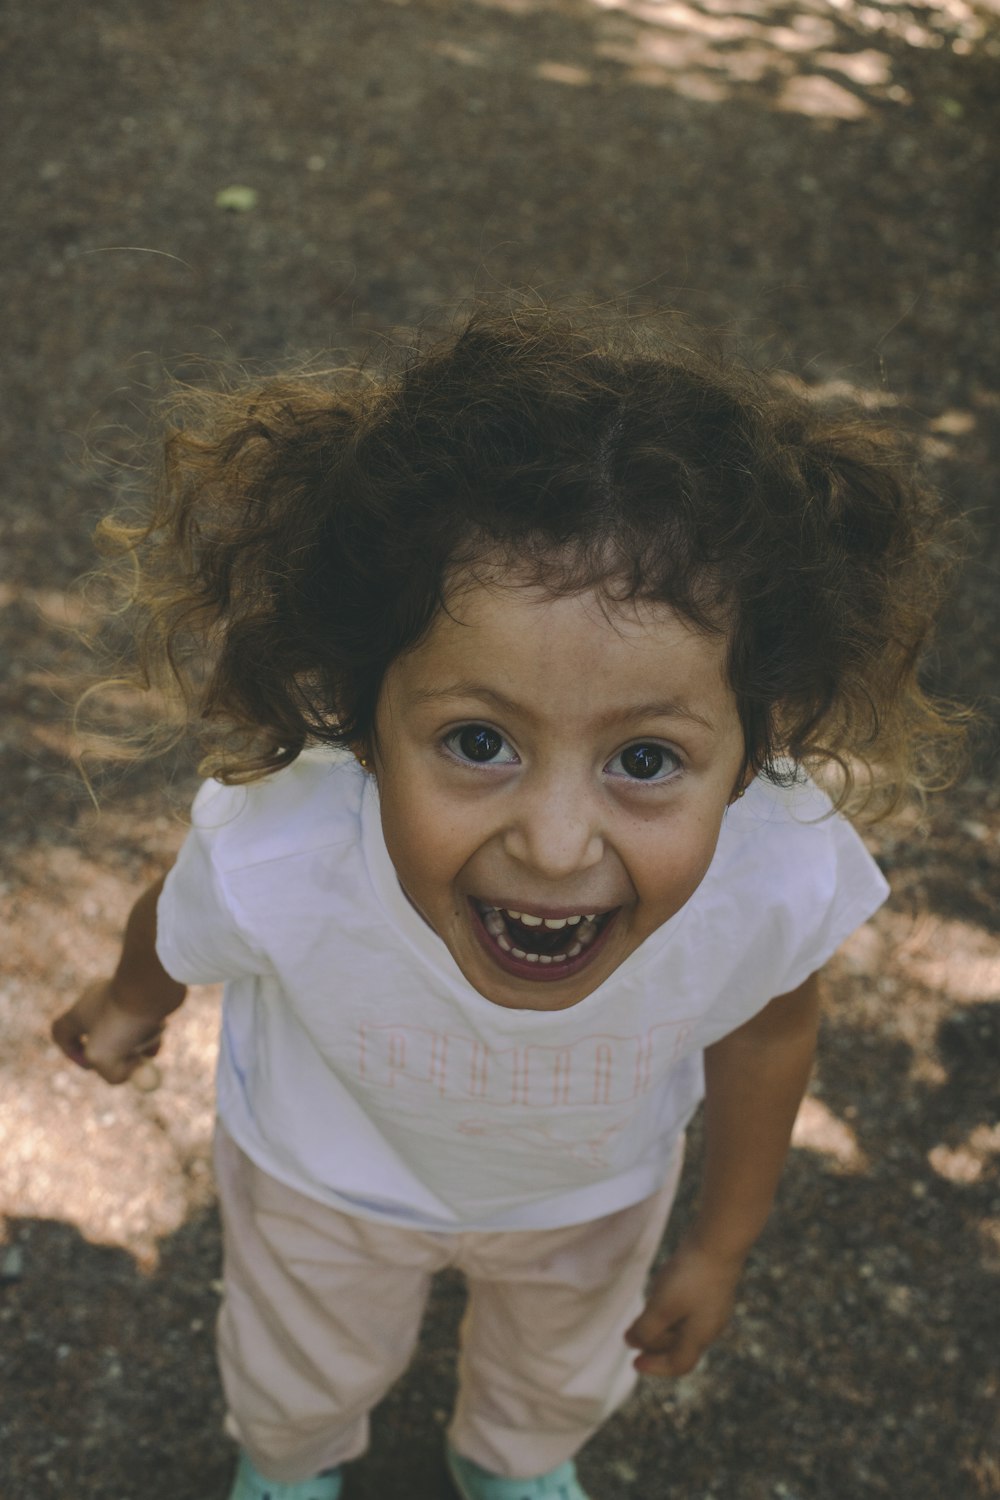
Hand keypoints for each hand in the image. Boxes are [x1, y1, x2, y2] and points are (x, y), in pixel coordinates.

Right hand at [51, 979, 166, 1085]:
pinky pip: (146, 1020)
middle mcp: (97, 1002)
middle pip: (101, 1037)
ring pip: (128, 1032)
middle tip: (130, 1061)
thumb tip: (130, 1072)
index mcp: (79, 1013)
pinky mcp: (144, 995)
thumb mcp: (105, 1058)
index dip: (72, 1052)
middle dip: (117, 1054)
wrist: (153, 983)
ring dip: (139, 1044)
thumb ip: (111, 1074)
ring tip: (148, 1039)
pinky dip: (154, 1029)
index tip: (90, 1065)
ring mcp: (122, 997)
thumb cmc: (123, 1020)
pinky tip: (159, 1024)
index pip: (61, 1032)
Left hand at [624, 1237, 744, 1377]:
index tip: (634, 1364)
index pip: (678, 1364)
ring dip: (662, 1326)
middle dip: (655, 1345)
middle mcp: (710, 1326)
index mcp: (700, 1336)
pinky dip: (672, 1308)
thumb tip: (631, 1343)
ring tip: (644, 1313)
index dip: (655, 1367)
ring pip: (684, 1326)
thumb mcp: (662, 1307)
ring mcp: (714, 1307)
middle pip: (680, 1347)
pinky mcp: (712, 1288)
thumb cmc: (690, 1277)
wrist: (719, 1241)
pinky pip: (689, 1308)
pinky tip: (662, 1291)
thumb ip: (646, 1330)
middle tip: (632, 1335)